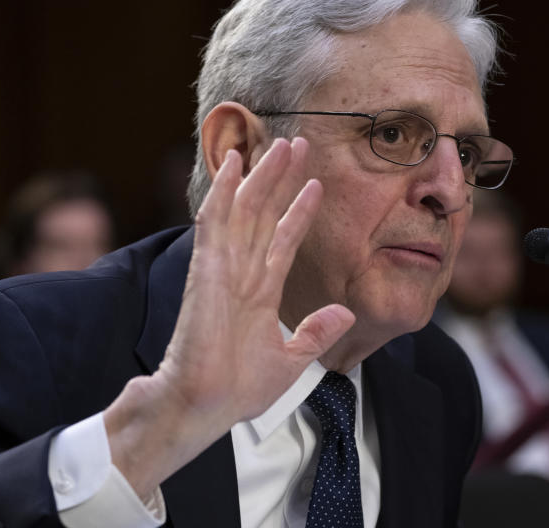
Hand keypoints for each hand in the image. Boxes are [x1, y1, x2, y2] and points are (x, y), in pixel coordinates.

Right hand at [104, 137, 354, 496]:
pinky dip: (223, 190)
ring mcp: (222, 267)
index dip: (300, 210)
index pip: (283, 239)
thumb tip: (345, 312)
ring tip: (279, 143)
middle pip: (264, 213)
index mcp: (260, 292)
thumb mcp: (290, 361)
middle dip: (281, 178)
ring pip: (244, 208)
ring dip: (260, 174)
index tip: (317, 185)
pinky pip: (215, 221)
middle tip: (297, 144)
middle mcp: (242, 273)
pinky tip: (233, 162)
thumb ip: (314, 333)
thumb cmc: (235, 390)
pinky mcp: (205, 268)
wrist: (203, 406)